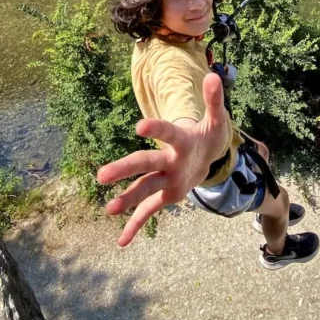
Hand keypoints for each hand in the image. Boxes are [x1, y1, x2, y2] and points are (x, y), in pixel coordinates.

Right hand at [97, 73, 229, 246]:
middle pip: (144, 163)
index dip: (157, 128)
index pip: (168, 133)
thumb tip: (215, 76)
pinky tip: (121, 242)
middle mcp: (167, 159)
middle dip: (125, 169)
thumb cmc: (207, 133)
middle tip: (102, 175)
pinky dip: (136, 226)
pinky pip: (150, 211)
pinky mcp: (167, 194)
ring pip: (143, 188)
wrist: (203, 151)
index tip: (140, 126)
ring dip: (127, 199)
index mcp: (180, 140)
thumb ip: (214, 100)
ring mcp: (165, 178)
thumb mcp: (217, 119)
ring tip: (109, 209)